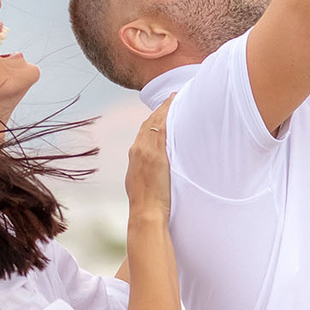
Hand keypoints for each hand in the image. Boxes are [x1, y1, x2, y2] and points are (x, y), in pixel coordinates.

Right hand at [124, 97, 172, 218]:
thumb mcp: (141, 183)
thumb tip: (154, 168)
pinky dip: (167, 115)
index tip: (161, 111)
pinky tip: (175, 106)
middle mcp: (138, 150)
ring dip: (165, 108)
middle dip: (160, 110)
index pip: (143, 131)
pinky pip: (161, 129)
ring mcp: (146, 151)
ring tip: (175, 97)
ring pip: (155, 122)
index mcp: (134, 155)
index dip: (153, 119)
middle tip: (171, 98)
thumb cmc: (147, 203)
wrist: (146, 212)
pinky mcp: (156, 155)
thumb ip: (146, 171)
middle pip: (148, 123)